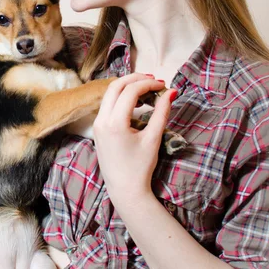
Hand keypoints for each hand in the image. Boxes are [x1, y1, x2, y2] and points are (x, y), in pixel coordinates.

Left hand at [93, 73, 175, 204]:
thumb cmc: (140, 167)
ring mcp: (97, 124)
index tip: (164, 85)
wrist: (125, 189)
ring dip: (128, 87)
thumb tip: (171, 92)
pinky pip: (107, 104)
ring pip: (109, 94)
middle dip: (136, 79)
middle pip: (116, 86)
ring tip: (148, 90)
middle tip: (154, 81)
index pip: (131, 91)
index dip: (149, 84)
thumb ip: (162, 112)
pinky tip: (137, 102)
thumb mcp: (153, 138)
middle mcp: (101, 120)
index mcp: (115, 123)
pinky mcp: (98, 128)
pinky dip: (121, 98)